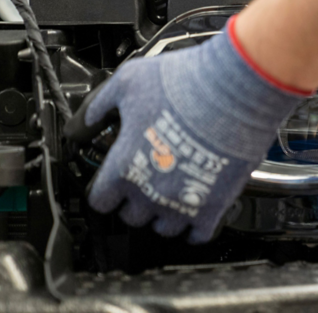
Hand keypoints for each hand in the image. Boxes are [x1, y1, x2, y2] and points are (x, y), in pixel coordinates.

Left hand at [65, 18, 303, 242]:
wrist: (234, 89)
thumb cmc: (185, 84)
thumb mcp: (127, 83)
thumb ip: (98, 107)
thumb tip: (82, 124)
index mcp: (124, 167)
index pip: (100, 201)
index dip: (106, 189)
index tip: (115, 181)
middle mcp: (150, 192)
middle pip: (131, 217)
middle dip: (136, 201)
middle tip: (149, 178)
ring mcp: (183, 203)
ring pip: (164, 229)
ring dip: (165, 214)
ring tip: (174, 192)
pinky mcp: (215, 206)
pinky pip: (199, 234)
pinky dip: (196, 226)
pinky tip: (198, 207)